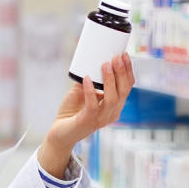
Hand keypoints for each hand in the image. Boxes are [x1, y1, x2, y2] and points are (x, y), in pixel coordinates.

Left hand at [38, 53, 134, 176]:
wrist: (60, 132)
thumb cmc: (72, 112)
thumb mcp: (82, 91)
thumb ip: (88, 79)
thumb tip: (89, 61)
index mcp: (115, 105)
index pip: (127, 87)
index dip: (128, 71)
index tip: (124, 55)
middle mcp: (112, 112)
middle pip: (123, 91)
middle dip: (122, 72)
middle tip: (116, 57)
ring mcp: (101, 119)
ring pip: (112, 99)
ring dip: (110, 80)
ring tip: (105, 64)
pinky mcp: (88, 121)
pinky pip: (93, 106)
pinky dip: (90, 91)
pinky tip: (86, 78)